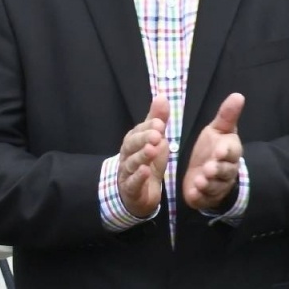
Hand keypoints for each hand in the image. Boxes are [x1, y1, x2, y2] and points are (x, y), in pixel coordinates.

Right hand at [118, 97, 169, 218]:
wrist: (137, 193)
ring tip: (152, 150)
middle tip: (157, 135)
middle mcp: (127, 155)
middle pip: (131, 145)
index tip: (160, 123)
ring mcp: (127, 172)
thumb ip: (157, 119)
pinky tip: (146, 171)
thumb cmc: (147, 162)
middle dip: (143, 139)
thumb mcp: (155, 140)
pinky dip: (139, 177)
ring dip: (142, 156)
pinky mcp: (130, 189)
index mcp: (133, 141)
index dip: (149, 127)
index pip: (138, 131)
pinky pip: (133, 183)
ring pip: (131, 163)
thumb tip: (161, 96)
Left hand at [183, 93, 244, 211]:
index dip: (226, 152)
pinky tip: (192, 194)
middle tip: (208, 169)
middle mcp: (227, 170)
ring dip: (208, 184)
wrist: (207, 173)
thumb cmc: (213, 148)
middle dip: (217, 170)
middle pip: (225, 171)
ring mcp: (217, 185)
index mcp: (230, 152)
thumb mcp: (218, 130)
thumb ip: (227, 115)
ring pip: (215, 186)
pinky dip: (199, 197)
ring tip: (199, 181)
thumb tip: (238, 95)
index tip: (219, 151)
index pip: (231, 152)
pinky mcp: (206, 197)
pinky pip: (204, 199)